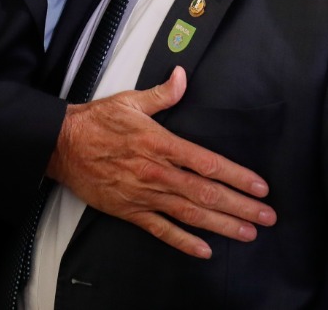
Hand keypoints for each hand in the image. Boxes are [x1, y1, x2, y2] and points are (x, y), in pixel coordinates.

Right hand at [47, 67, 275, 258]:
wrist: (60, 145)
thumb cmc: (96, 122)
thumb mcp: (130, 101)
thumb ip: (163, 94)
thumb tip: (182, 77)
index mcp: (160, 143)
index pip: (207, 163)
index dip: (237, 176)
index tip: (259, 187)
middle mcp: (157, 172)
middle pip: (206, 193)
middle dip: (240, 206)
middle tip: (266, 217)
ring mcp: (144, 194)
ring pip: (190, 214)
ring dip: (222, 224)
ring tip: (248, 233)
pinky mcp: (129, 210)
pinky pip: (161, 230)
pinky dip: (184, 242)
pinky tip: (205, 250)